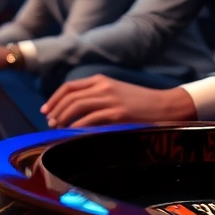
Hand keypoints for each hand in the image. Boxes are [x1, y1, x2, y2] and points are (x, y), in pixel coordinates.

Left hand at [41, 75, 196, 127]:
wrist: (168, 106)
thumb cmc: (141, 102)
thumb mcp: (116, 92)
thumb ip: (96, 95)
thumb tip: (72, 110)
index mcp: (102, 80)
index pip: (69, 87)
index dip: (54, 99)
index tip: (46, 110)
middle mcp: (104, 87)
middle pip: (70, 97)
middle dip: (56, 110)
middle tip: (50, 122)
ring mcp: (111, 100)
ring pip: (76, 106)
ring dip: (63, 118)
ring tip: (57, 128)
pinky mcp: (118, 113)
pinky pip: (90, 120)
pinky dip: (77, 127)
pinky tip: (71, 133)